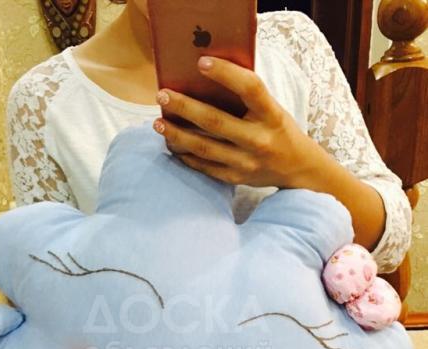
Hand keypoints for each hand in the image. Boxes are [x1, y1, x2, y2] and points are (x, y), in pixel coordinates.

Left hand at [153, 56, 326, 188]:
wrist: (297, 168)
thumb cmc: (278, 130)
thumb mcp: (272, 109)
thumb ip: (247, 97)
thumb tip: (205, 76)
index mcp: (272, 115)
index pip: (250, 89)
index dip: (226, 74)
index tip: (201, 62)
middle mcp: (259, 140)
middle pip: (216, 122)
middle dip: (185, 107)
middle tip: (162, 95)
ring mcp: (246, 162)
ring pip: (204, 148)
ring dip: (177, 134)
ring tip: (158, 122)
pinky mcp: (235, 178)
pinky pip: (204, 167)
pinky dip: (185, 155)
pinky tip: (170, 142)